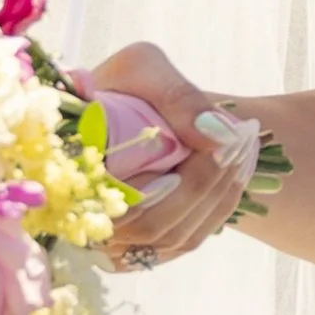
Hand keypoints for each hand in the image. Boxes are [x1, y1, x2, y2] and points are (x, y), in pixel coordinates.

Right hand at [81, 41, 257, 267]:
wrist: (121, 105)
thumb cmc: (121, 83)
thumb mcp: (142, 68)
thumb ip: (176, 96)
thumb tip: (218, 134)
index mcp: (69, 178)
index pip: (124, 206)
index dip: (181, 183)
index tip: (224, 142)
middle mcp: (84, 221)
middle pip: (154, 227)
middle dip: (207, 183)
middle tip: (243, 139)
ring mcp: (112, 241)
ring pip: (175, 237)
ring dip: (219, 194)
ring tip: (244, 149)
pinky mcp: (139, 246)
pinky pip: (185, 239)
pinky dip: (218, 206)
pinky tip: (236, 172)